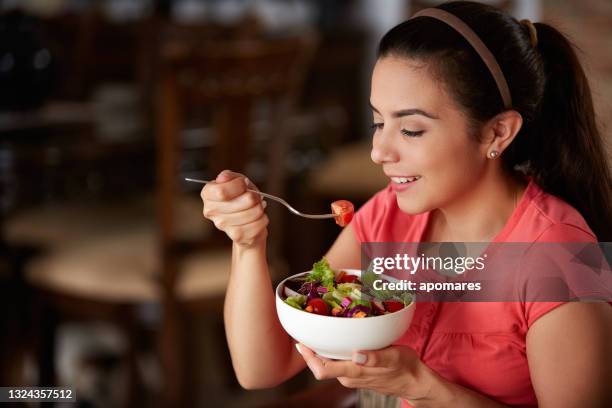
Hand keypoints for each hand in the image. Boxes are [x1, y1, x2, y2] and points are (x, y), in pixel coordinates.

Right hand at [201, 170, 268, 247]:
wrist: (246, 220)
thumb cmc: (241, 196)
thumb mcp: (237, 181)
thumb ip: (231, 177)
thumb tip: (223, 177)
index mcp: (208, 193)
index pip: (222, 192)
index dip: (239, 186)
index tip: (244, 185)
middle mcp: (210, 210)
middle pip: (243, 201)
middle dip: (254, 197)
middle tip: (254, 198)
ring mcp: (222, 225)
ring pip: (251, 214)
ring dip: (259, 209)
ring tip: (257, 207)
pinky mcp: (236, 236)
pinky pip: (256, 225)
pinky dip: (262, 220)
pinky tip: (259, 218)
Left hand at [296, 343, 439, 402]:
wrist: (414, 381)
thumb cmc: (405, 368)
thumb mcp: (393, 358)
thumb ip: (375, 358)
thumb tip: (357, 355)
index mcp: (354, 372)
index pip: (322, 369)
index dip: (308, 357)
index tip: (301, 342)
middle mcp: (348, 376)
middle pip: (322, 364)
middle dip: (312, 349)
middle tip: (308, 328)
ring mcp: (351, 376)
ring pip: (330, 362)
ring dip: (323, 349)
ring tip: (320, 329)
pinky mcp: (356, 372)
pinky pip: (339, 362)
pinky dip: (334, 350)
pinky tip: (337, 338)